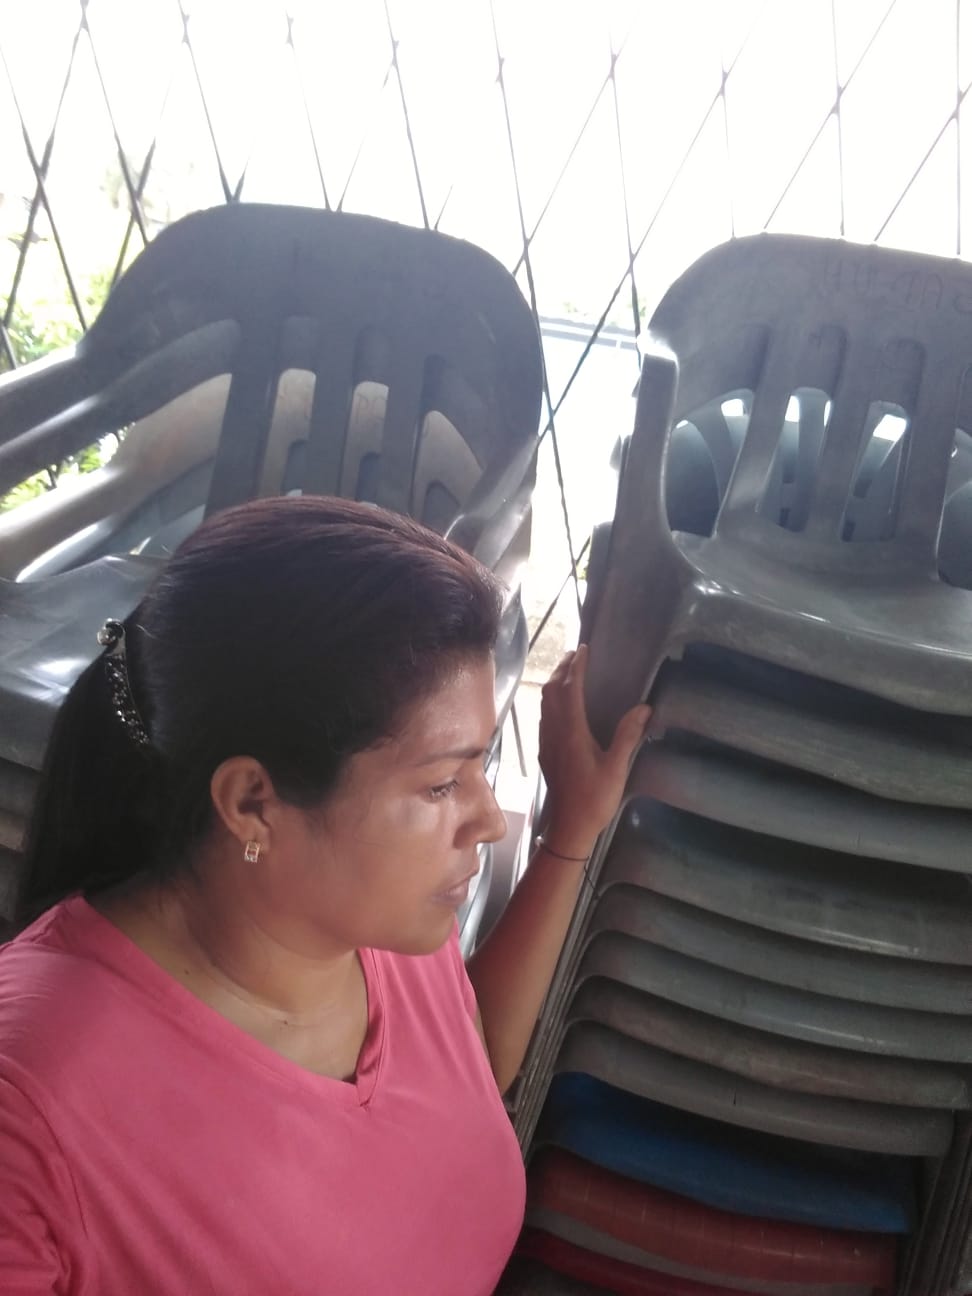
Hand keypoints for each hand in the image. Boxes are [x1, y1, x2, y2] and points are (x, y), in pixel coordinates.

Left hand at [537, 644, 650, 856]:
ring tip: (567, 671)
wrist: (569, 827)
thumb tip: (643, 708)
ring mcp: (547, 742)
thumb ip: (628, 736)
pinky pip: (544, 716)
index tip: (584, 649)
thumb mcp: (617, 768)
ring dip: (554, 683)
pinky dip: (551, 700)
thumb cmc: (594, 799)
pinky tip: (560, 705)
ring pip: (545, 703)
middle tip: (575, 654)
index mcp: (572, 733)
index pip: (570, 690)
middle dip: (562, 669)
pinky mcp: (545, 752)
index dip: (576, 667)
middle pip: (552, 691)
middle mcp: (554, 733)